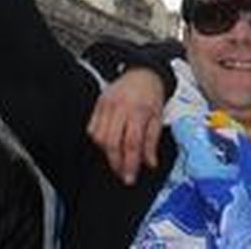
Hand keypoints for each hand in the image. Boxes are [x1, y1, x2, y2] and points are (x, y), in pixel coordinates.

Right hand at [86, 67, 165, 184]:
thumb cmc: (151, 96)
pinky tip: (108, 143)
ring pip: (99, 137)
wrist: (143, 73)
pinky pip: (92, 128)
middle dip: (116, 163)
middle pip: (111, 142)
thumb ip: (152, 142)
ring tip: (117, 157)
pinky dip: (98, 140)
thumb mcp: (158, 118)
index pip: (131, 143)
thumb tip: (150, 163)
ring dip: (106, 152)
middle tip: (122, 173)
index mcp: (138, 111)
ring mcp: (106, 105)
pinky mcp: (98, 104)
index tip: (130, 177)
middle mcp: (120, 108)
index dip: (129, 164)